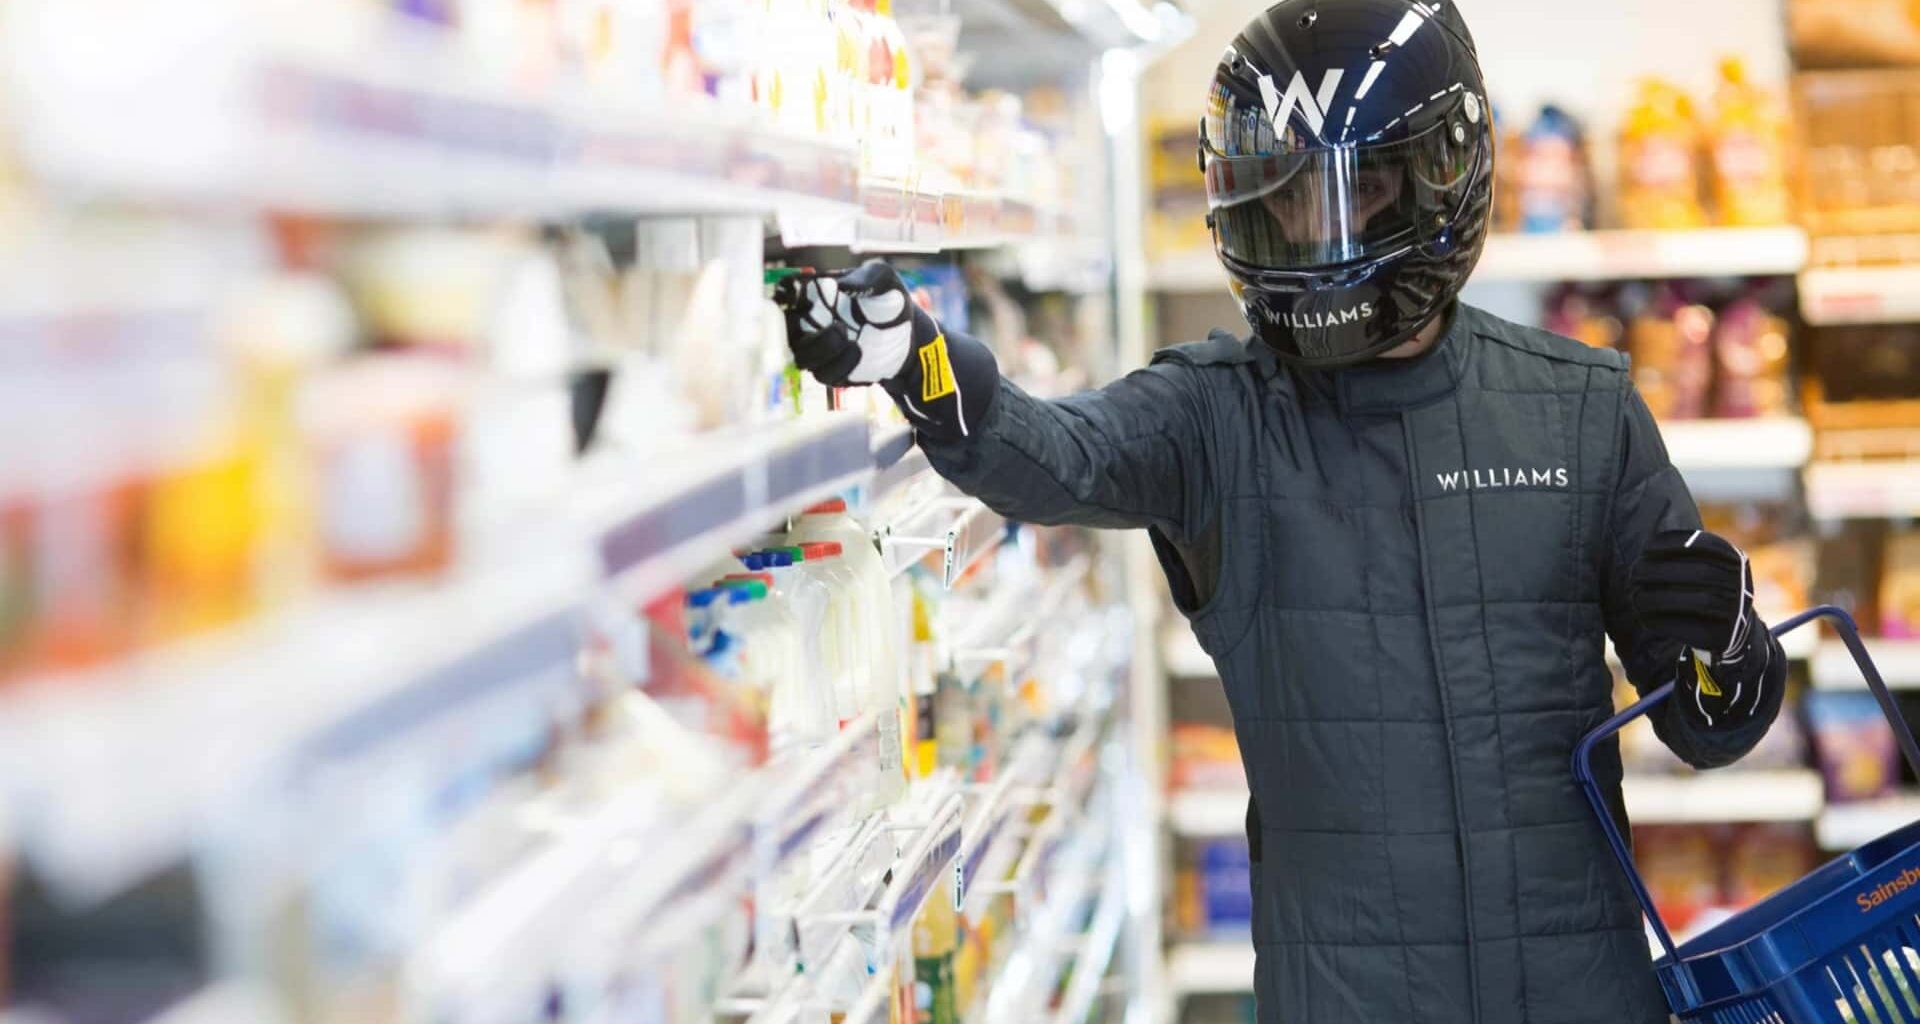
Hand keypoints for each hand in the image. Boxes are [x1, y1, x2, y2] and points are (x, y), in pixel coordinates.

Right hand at [776, 259, 930, 386]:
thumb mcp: (885, 280)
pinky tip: (859, 353)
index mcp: (817, 293)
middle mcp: (812, 320)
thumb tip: (842, 286)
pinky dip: (841, 366)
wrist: (910, 336)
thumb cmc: (892, 301)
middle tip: (838, 327)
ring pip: (802, 356)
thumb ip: (867, 278)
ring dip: (823, 350)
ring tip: (852, 340)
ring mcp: (820, 348)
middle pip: (784, 328)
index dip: (785, 296)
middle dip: (799, 330)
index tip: (801, 297)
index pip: (786, 292)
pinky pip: (824, 374)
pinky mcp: (833, 370)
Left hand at [1629, 529, 1755, 661]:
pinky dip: (1665, 622)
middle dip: (1661, 572)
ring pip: (1697, 602)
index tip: (1647, 549)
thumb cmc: (1706, 589)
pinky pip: (1692, 628)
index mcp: (1735, 560)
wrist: (1730, 631)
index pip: (1706, 545)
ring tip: (1635, 596)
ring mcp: (1736, 611)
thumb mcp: (1705, 563)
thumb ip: (1685, 551)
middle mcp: (1741, 584)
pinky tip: (1645, 616)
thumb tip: (1651, 543)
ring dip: (1660, 599)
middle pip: (1701, 573)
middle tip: (1634, 573)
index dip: (1675, 544)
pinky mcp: (1721, 636)